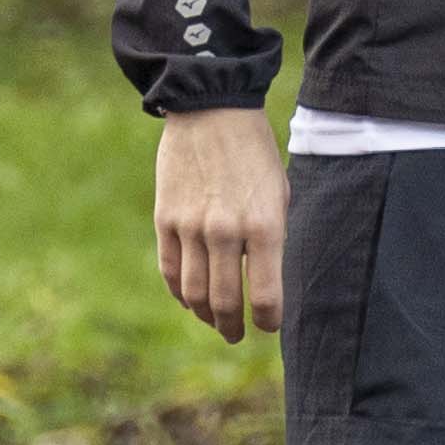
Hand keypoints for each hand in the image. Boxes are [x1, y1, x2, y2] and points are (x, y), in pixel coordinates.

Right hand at [153, 104, 286, 340]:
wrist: (211, 109)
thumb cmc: (254, 152)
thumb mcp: (278, 193)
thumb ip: (271, 237)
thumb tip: (262, 279)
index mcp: (264, 226)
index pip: (265, 297)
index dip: (268, 321)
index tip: (268, 326)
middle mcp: (226, 231)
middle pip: (224, 302)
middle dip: (232, 327)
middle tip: (235, 334)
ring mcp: (191, 226)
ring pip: (193, 293)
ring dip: (205, 315)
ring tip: (214, 321)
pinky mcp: (165, 218)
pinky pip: (169, 270)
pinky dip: (179, 292)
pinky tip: (189, 298)